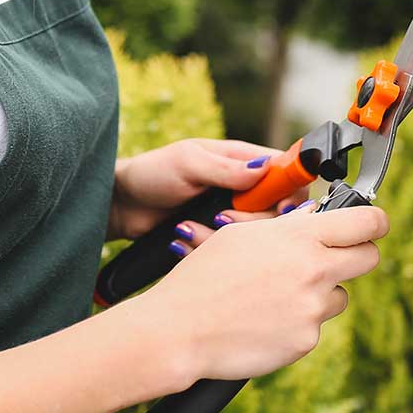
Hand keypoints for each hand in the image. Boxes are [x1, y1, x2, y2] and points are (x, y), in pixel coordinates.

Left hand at [108, 138, 310, 242]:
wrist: (122, 206)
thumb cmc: (152, 174)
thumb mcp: (188, 163)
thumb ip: (226, 168)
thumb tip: (265, 169)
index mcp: (242, 161)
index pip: (286, 173)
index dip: (290, 192)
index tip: (278, 208)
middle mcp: (243, 188)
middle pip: (277, 212)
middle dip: (250, 220)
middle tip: (220, 217)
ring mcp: (230, 214)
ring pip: (252, 236)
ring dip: (220, 236)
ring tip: (188, 227)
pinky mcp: (216, 238)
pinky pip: (229, 251)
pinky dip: (205, 248)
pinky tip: (182, 239)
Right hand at [141, 199, 389, 383]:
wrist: (179, 330)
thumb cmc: (203, 276)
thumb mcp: (241, 235)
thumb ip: (287, 226)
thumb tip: (317, 216)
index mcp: (300, 236)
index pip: (366, 222)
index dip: (374, 221)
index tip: (372, 224)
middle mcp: (315, 270)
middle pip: (369, 258)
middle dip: (357, 254)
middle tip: (332, 257)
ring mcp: (313, 308)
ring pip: (339, 296)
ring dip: (320, 293)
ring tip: (275, 296)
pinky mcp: (306, 341)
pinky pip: (314, 326)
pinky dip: (296, 322)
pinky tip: (263, 320)